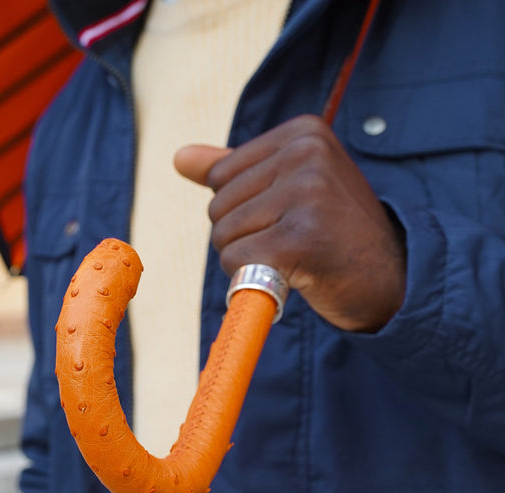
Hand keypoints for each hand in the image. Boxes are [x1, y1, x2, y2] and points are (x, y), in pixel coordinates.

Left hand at [174, 115, 405, 331]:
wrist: (392, 281)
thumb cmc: (336, 236)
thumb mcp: (291, 188)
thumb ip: (236, 170)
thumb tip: (179, 157)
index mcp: (303, 133)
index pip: (222, 176)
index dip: (244, 211)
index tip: (289, 219)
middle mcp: (306, 154)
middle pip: (218, 206)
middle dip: (243, 237)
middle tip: (292, 245)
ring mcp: (305, 194)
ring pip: (223, 235)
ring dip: (248, 260)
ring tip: (295, 258)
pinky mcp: (299, 237)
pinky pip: (236, 261)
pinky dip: (252, 279)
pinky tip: (292, 274)